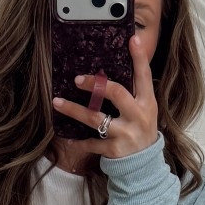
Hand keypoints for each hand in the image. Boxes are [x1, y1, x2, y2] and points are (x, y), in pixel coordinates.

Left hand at [51, 31, 158, 157]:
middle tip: (77, 79)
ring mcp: (126, 133)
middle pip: (116, 93)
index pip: (144, 75)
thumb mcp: (144, 110)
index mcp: (147, 102)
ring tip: (57, 102)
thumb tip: (109, 72)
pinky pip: (91, 143)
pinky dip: (78, 141)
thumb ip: (132, 92)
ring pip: (96, 118)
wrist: (144, 166)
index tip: (133, 38)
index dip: (139, 57)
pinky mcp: (114, 150)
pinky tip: (67, 137)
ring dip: (74, 109)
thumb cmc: (140, 130)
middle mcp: (138, 116)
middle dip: (95, 84)